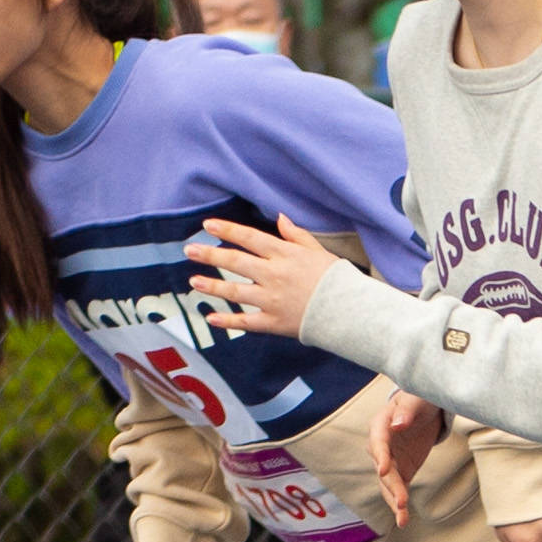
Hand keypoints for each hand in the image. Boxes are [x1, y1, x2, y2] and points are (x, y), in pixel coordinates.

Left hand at [188, 214, 344, 339]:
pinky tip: (211, 318)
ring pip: (235, 292)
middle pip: (235, 262)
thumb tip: (280, 218)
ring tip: (194, 282)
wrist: (352, 312)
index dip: (227, 230)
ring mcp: (273, 300)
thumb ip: (296, 235)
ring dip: (212, 287)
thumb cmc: (336, 279)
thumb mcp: (318, 251)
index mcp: (285, 255)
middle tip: (189, 250)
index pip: (249, 238)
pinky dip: (227, 321)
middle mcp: (275, 275)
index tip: (207, 225)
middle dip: (210, 255)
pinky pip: (246, 322)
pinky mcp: (275, 323)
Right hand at [372, 388, 449, 528]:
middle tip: (401, 500)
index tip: (384, 471)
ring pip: (388, 484)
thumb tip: (398, 424)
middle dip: (391, 485)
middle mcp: (380, 447)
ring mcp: (390, 461)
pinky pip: (399, 490)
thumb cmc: (419, 398)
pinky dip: (400, 505)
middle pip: (383, 468)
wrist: (425, 409)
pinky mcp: (401, 472)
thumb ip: (407, 410)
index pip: (378, 442)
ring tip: (402, 518)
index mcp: (380, 425)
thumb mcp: (417, 398)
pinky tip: (403, 520)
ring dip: (394, 501)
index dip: (380, 456)